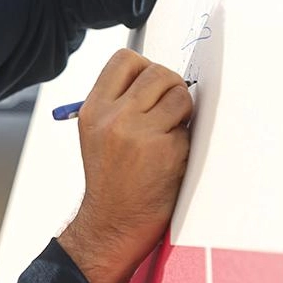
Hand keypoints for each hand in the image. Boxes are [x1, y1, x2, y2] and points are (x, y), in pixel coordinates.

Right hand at [57, 49, 191, 282]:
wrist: (112, 223)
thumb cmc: (110, 179)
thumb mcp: (96, 133)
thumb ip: (117, 102)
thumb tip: (156, 78)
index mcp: (94, 109)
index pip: (125, 59)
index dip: (145, 68)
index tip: (149, 87)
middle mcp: (114, 117)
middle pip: (158, 71)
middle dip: (170, 87)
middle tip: (168, 110)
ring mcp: (141, 134)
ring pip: (180, 95)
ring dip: (182, 112)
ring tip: (170, 133)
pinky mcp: (167, 152)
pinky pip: (189, 129)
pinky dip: (185, 141)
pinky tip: (170, 159)